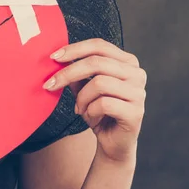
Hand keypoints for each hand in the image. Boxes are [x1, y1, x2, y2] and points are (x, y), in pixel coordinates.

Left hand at [43, 38, 146, 163]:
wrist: (112, 142)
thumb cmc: (98, 111)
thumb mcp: (83, 88)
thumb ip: (75, 72)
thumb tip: (56, 57)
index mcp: (127, 62)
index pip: (99, 46)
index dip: (75, 49)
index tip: (53, 57)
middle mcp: (137, 74)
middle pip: (96, 63)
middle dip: (68, 73)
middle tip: (50, 85)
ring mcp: (139, 93)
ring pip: (99, 83)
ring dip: (81, 98)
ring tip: (80, 108)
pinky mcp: (136, 112)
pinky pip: (104, 103)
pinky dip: (90, 111)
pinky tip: (91, 117)